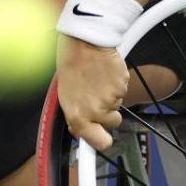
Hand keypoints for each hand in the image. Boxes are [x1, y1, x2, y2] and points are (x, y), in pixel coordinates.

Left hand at [56, 35, 129, 150]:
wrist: (83, 42)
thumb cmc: (70, 64)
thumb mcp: (64, 95)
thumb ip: (75, 115)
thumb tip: (80, 128)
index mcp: (78, 116)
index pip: (98, 143)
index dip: (101, 140)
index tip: (101, 139)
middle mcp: (96, 112)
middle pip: (112, 124)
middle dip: (108, 115)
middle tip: (98, 100)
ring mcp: (111, 99)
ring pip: (117, 106)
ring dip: (110, 97)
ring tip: (97, 81)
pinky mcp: (122, 86)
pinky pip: (122, 90)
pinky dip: (116, 84)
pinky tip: (104, 74)